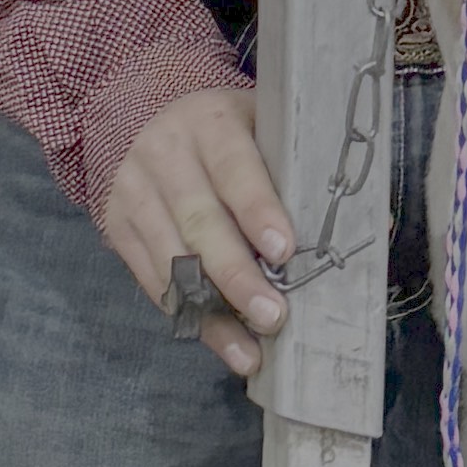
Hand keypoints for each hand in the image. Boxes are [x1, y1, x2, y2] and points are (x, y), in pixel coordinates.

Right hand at [100, 85, 295, 379]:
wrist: (139, 115)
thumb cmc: (223, 131)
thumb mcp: (253, 124)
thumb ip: (285, 165)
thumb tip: (348, 224)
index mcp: (210, 123)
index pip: (234, 167)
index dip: (257, 209)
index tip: (283, 250)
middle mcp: (165, 155)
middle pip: (200, 222)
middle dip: (237, 276)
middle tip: (273, 316)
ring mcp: (134, 193)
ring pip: (172, 260)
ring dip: (212, 312)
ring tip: (250, 351)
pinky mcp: (118, 229)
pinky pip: (152, 281)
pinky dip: (189, 317)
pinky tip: (222, 342)